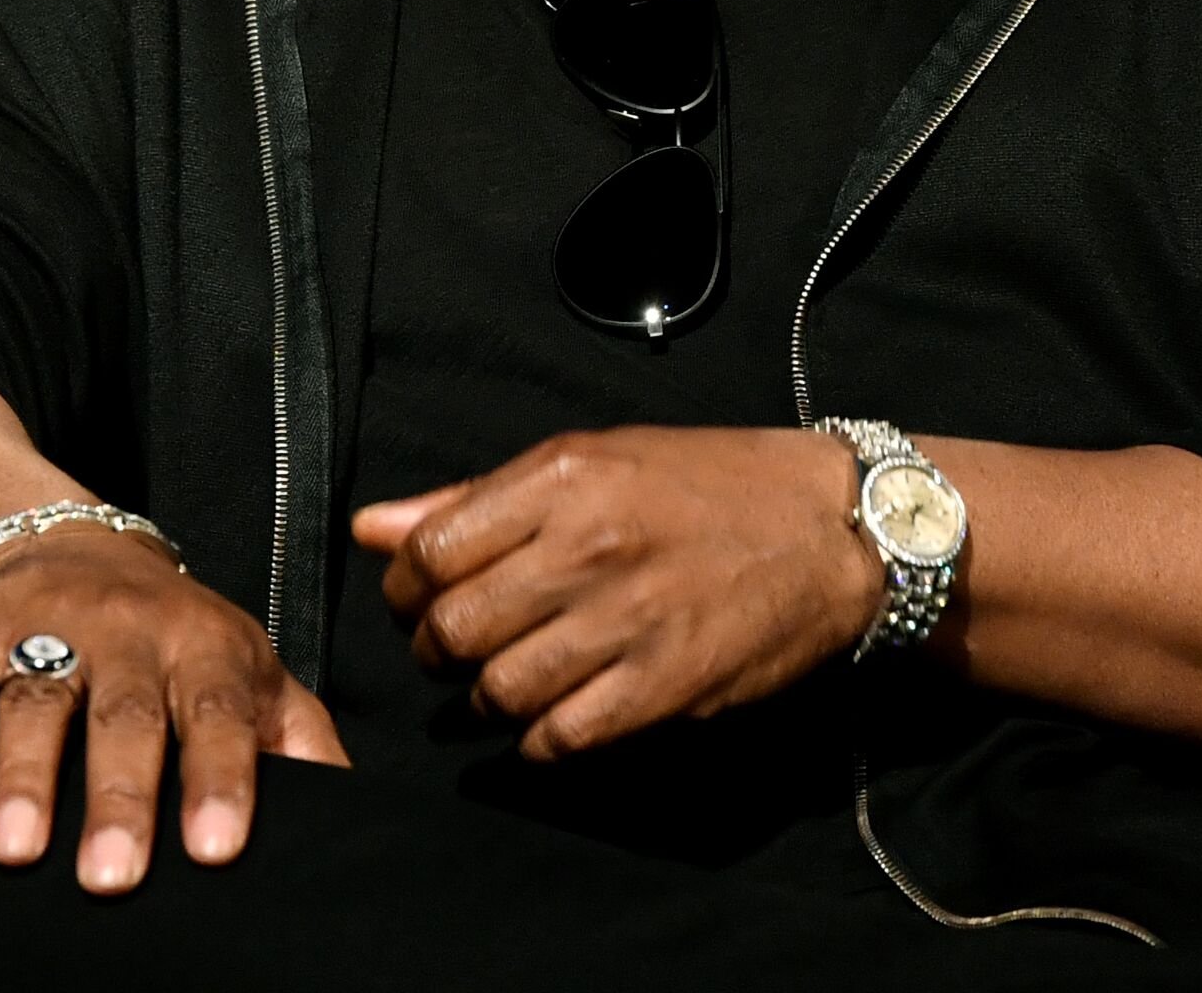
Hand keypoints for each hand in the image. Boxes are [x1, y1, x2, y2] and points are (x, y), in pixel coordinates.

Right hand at [0, 527, 347, 891]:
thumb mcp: (247, 671)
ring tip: (13, 850)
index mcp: (207, 649)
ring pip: (36, 700)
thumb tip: (354, 814)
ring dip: (23, 775)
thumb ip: (298, 737)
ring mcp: (47, 625)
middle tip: (111, 879)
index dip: (220, 780)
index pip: (219, 717)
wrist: (71, 542)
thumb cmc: (174, 639)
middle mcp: (129, 634)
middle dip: (121, 797)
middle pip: (126, 718)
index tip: (216, 850)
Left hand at [349, 426, 879, 761]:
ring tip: (502, 684)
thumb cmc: (706, 485)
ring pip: (499, 691)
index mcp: (564, 478)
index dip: (406, 588)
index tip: (417, 599)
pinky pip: (560, 738)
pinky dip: (537, 741)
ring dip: (484, 701)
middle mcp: (589, 547)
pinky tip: (548, 720)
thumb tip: (373, 528)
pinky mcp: (665, 687)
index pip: (431, 550)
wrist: (829, 527)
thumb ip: (478, 499)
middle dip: (435, 651)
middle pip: (453, 629)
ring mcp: (628, 621)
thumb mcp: (594, 459)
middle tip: (454, 649)